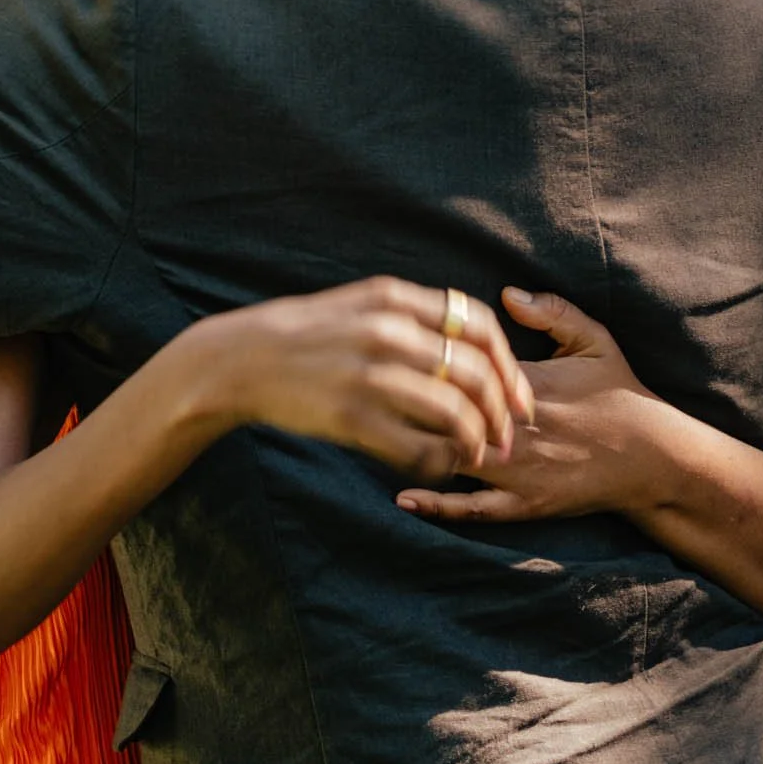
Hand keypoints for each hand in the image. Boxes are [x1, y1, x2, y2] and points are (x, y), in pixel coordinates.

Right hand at [194, 276, 536, 484]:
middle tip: (509, 435)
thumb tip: (471, 340)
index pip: (479, 325)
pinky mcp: (350, 417)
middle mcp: (387, 332)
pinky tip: (440, 465)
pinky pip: (415, 447)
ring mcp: (368, 375)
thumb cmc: (309, 333)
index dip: (509, 364)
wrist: (243, 359)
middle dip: (503, 410)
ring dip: (477, 440)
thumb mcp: (361, 303)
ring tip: (480, 454)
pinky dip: (438, 461)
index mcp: (394, 298)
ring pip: (453, 412)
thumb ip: (413, 314)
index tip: (519, 393)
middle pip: (475, 372)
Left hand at [397, 286, 663, 524]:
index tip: (396, 355)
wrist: (655, 457)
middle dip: (410, 405)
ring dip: (417, 450)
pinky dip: (438, 504)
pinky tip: (404, 496)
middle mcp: (518, 427)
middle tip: (370, 393)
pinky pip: (474, 509)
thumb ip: (552, 312)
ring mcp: (520, 470)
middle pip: (448, 414)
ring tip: (375, 439)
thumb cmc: (621, 393)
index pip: (462, 371)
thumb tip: (506, 292)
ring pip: (454, 459)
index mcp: (527, 383)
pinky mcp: (527, 504)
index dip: (428, 365)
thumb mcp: (594, 340)